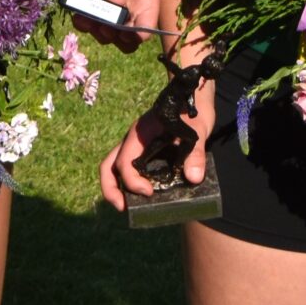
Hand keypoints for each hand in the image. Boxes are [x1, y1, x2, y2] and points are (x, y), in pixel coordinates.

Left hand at [74, 0, 159, 51]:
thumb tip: (115, 4)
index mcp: (146, 4)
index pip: (146, 30)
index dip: (135, 35)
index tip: (122, 31)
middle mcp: (131, 15)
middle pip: (127, 42)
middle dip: (114, 37)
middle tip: (103, 26)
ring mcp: (113, 17)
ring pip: (107, 38)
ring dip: (96, 31)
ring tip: (88, 18)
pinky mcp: (95, 15)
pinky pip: (89, 28)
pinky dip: (83, 24)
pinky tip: (79, 16)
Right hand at [99, 68, 215, 210]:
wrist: (192, 97)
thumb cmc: (192, 112)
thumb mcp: (197, 132)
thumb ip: (196, 155)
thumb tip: (194, 178)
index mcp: (141, 134)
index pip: (125, 161)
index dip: (132, 181)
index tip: (149, 192)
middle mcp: (132, 140)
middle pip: (108, 165)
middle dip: (111, 188)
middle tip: (123, 207)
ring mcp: (135, 145)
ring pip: (112, 166)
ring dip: (115, 187)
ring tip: (127, 206)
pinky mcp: (142, 150)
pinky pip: (126, 167)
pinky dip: (127, 183)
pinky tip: (141, 195)